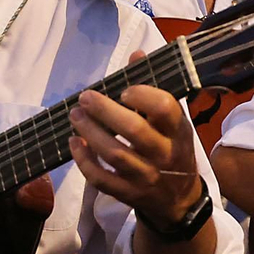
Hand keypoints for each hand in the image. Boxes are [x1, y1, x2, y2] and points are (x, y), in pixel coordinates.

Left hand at [67, 77, 201, 225]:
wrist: (179, 200)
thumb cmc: (171, 148)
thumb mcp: (171, 121)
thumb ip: (153, 89)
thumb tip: (136, 54)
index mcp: (178, 130)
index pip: (164, 108)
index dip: (141, 95)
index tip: (123, 90)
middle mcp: (165, 154)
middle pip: (134, 130)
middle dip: (105, 111)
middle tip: (85, 98)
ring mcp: (147, 177)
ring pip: (115, 154)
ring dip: (90, 132)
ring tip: (75, 115)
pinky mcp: (129, 194)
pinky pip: (102, 179)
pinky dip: (84, 161)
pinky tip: (74, 144)